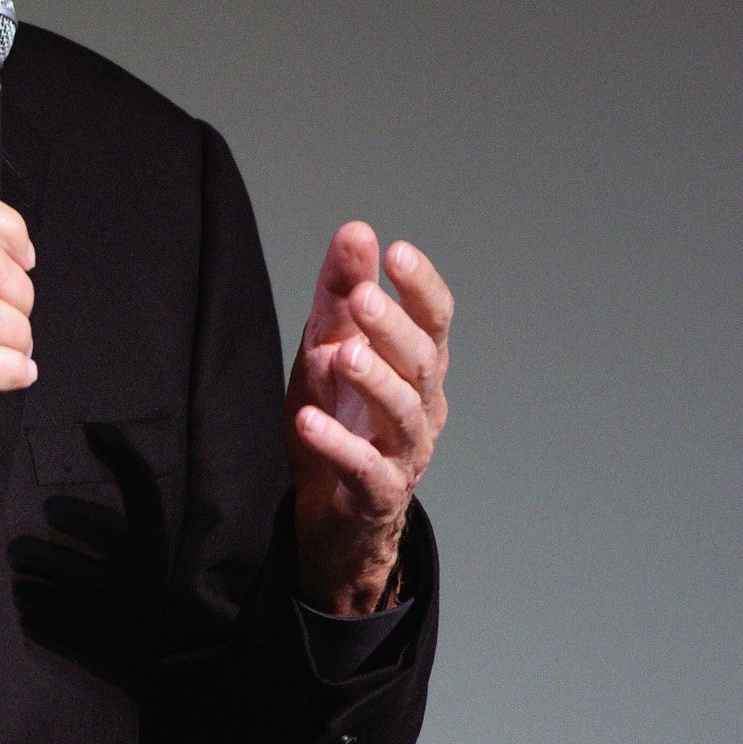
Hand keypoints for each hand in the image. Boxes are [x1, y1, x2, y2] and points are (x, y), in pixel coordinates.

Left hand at [285, 221, 452, 613]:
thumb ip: (341, 294)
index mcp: (418, 367)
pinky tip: (308, 421)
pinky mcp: (376, 494)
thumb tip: (357, 230)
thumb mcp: (329, 349)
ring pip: (402, 413)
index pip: (434, 320)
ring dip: (373, 381)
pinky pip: (363, 468)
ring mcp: (404, 453)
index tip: (396, 252)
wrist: (331, 513)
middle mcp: (422, 407)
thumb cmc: (340, 422)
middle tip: (362, 296)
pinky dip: (337, 444)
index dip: (421, 286)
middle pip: (420, 361)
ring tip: (341, 356)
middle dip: (393, 327)